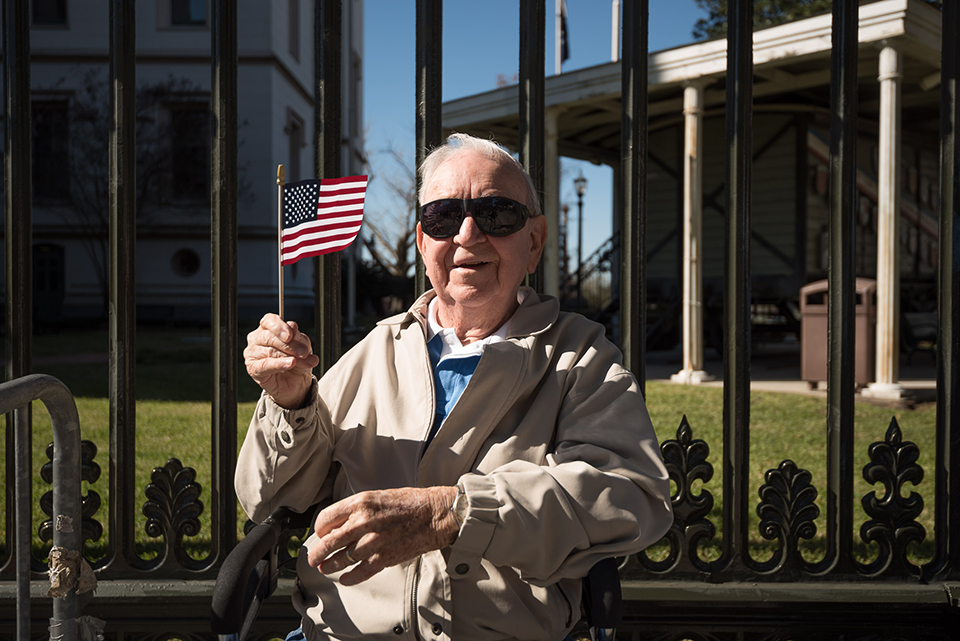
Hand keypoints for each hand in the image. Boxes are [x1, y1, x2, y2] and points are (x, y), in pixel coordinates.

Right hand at [243, 313, 318, 408]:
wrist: (295, 383)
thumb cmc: (297, 360)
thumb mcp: (302, 346)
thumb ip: (298, 337)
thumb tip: (293, 326)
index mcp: (268, 328)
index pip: (269, 321)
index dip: (279, 326)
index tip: (290, 335)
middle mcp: (257, 338)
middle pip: (270, 337)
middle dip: (290, 345)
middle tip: (304, 352)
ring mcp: (252, 354)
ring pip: (270, 351)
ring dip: (290, 356)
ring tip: (304, 360)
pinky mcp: (253, 369)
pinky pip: (265, 365)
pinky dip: (279, 364)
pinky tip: (290, 363)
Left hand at [306, 486, 459, 585]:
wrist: (434, 514)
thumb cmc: (409, 503)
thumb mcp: (378, 496)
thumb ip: (357, 510)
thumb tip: (339, 524)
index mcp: (360, 503)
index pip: (325, 519)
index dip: (320, 529)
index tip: (322, 534)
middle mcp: (363, 522)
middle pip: (328, 543)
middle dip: (317, 553)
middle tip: (314, 558)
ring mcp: (372, 542)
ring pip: (340, 560)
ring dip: (329, 566)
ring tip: (325, 568)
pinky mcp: (383, 558)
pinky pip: (359, 573)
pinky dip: (349, 578)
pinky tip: (345, 578)